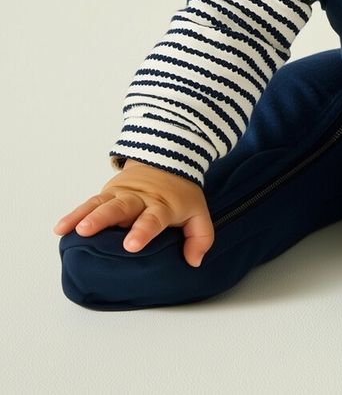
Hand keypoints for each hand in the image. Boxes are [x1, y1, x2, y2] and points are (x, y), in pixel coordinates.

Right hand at [53, 159, 213, 267]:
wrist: (168, 160)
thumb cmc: (180, 194)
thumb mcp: (198, 212)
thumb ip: (200, 237)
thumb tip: (193, 261)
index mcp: (162, 204)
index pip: (153, 217)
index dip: (143, 230)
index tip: (132, 244)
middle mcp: (138, 199)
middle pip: (120, 207)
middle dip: (104, 219)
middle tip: (88, 231)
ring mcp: (121, 195)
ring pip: (101, 204)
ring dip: (84, 216)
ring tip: (70, 229)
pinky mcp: (108, 194)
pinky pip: (90, 203)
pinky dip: (75, 214)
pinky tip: (61, 228)